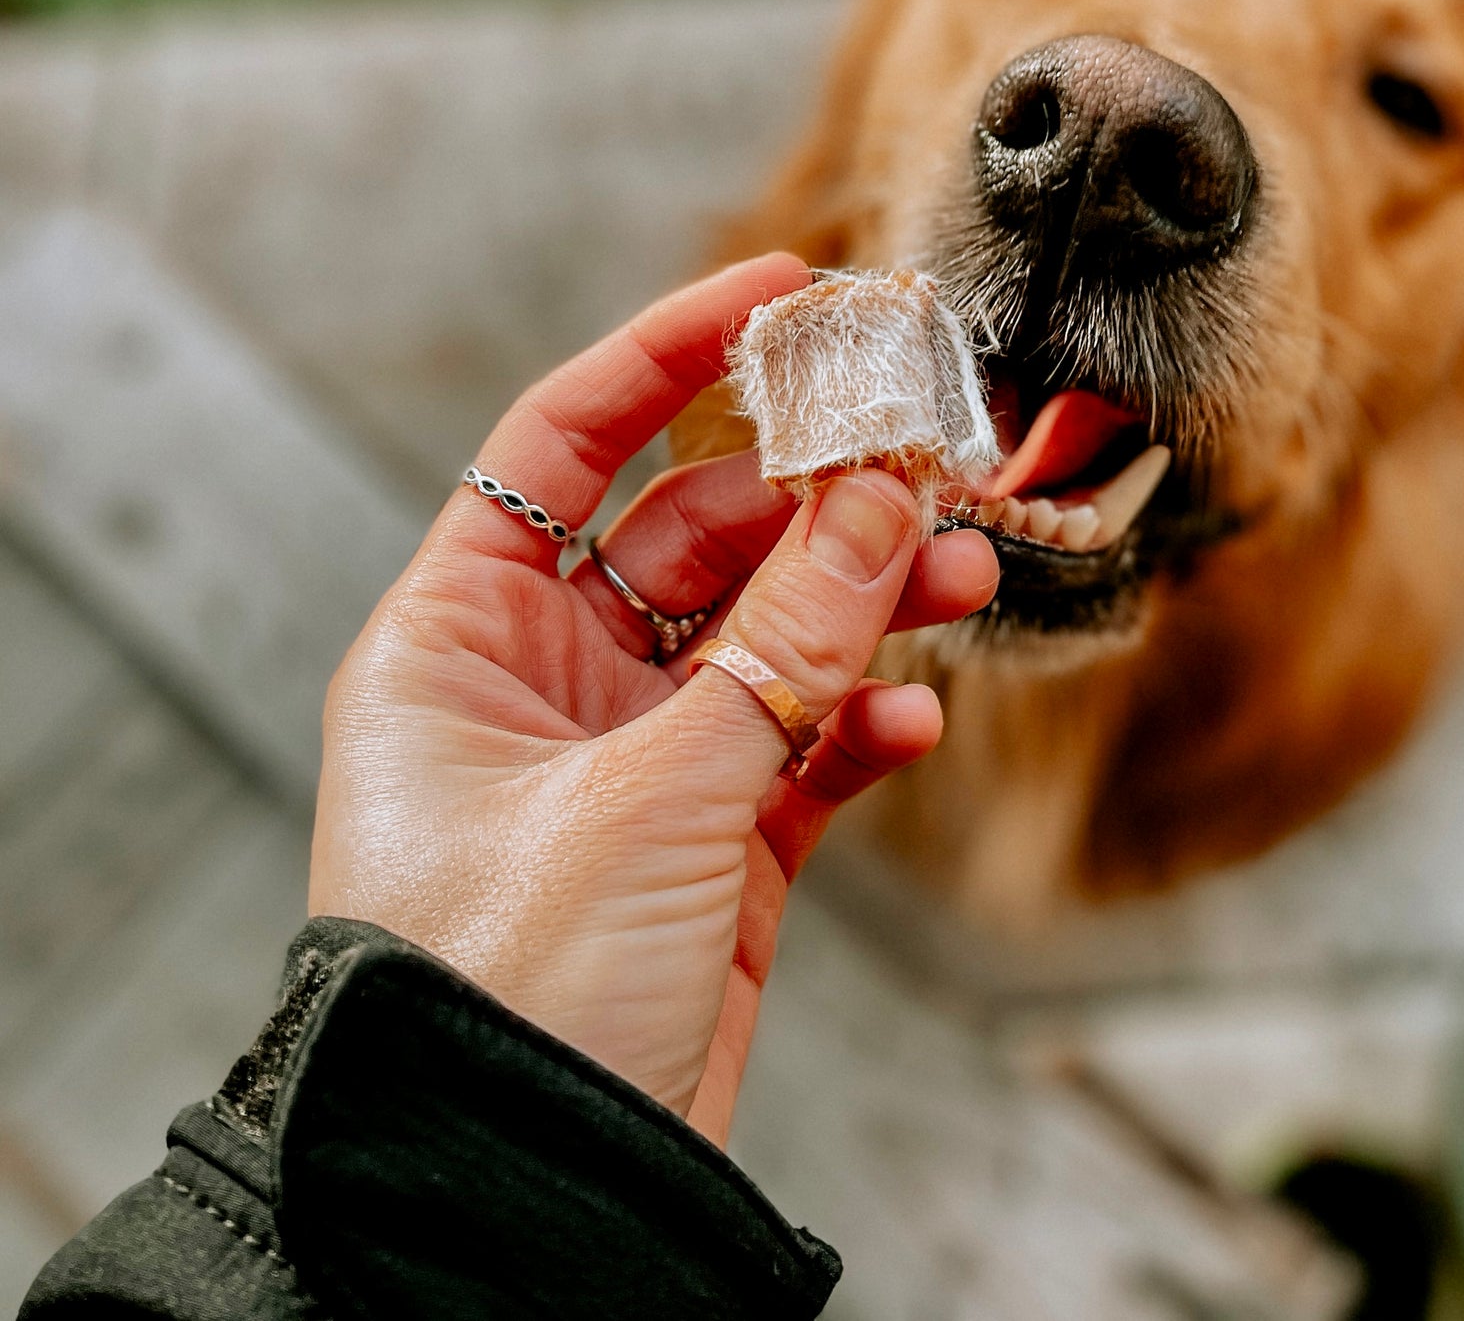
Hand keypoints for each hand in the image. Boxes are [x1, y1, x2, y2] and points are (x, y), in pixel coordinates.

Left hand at [308, 256, 997, 1141]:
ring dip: (863, 607)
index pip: (568, 441)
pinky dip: (857, 729)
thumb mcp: (656, 791)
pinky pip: (796, 749)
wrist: (518, 1208)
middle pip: (696, 534)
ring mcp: (630, 765)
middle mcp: (541, 684)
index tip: (783, 294)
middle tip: (927, 468)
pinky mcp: (704, 849)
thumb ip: (784, 642)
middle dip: (814, 501)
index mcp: (463, 637)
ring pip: (765, 638)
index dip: (672, 352)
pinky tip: (908, 728)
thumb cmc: (510, 993)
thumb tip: (885, 499)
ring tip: (961, 585)